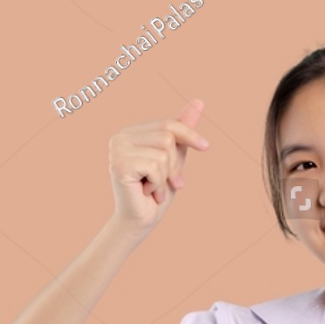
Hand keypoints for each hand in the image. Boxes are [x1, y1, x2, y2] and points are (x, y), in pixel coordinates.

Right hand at [108, 99, 209, 234]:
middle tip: (166, 182)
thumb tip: (198, 101)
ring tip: (152, 188)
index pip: (168, 124)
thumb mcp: (174, 158)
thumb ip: (181, 132)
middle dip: (174, 165)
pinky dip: (157, 184)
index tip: (206, 147)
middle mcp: (120, 136)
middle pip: (167, 137)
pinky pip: (155, 166)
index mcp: (131, 132)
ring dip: (165, 177)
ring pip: (163, 152)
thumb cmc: (156, 193)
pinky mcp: (119, 164)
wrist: (140, 222)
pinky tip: (145, 192)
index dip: (189, 136)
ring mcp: (117, 149)